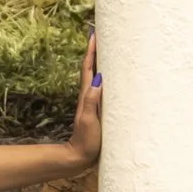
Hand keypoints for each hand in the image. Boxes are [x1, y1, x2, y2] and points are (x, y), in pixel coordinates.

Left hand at [67, 30, 101, 168]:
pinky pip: (104, 88)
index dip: (91, 51)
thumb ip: (91, 102)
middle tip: (102, 34)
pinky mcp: (99, 110)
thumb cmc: (85, 141)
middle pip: (92, 67)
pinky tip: (113, 77)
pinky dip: (107, 77)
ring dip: (101, 61)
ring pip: (97, 76)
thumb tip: (98, 81)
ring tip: (109, 48)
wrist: (79, 158)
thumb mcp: (89, 121)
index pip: (89, 68)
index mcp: (87, 96)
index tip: (94, 34)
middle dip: (96, 50)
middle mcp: (89, 96)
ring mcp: (94, 103)